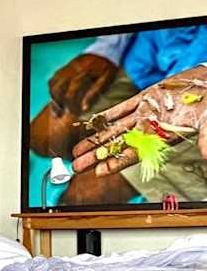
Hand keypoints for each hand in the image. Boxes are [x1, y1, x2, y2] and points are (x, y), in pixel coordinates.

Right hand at [49, 53, 118, 113]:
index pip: (70, 93)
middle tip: (62, 112)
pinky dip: (52, 89)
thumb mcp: (106, 80)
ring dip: (54, 97)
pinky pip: (53, 79)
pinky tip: (58, 96)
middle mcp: (71, 70)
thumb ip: (94, 93)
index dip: (70, 106)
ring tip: (59, 106)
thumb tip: (84, 108)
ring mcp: (66, 69)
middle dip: (58, 102)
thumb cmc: (107, 68)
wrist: (104, 51)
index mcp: (82, 74)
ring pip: (53, 84)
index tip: (72, 114)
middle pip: (57, 89)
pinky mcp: (64, 68)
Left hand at [71, 65, 206, 175]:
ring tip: (76, 152)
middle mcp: (149, 128)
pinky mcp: (145, 97)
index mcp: (162, 137)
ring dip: (95, 140)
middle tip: (76, 166)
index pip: (134, 154)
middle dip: (96, 156)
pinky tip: (90, 124)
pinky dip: (105, 116)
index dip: (116, 163)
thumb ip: (206, 138)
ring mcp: (145, 113)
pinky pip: (120, 109)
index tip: (98, 173)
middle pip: (117, 145)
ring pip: (114, 129)